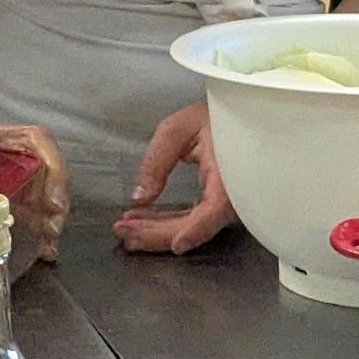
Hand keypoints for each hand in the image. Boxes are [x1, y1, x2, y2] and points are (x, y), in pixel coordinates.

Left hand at [0, 97, 68, 262]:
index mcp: (13, 138)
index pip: (42, 145)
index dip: (55, 170)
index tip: (53, 200)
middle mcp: (21, 162)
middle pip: (49, 181)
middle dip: (56, 206)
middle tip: (51, 230)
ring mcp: (15, 184)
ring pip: (42, 203)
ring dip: (48, 224)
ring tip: (46, 246)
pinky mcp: (1, 205)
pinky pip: (25, 220)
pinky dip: (35, 237)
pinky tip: (40, 253)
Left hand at [113, 102, 235, 255]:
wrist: (236, 114)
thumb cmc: (212, 116)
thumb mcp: (178, 129)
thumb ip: (156, 162)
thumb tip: (140, 197)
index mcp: (228, 173)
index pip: (216, 209)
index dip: (197, 229)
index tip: (177, 244)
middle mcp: (233, 194)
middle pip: (197, 224)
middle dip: (157, 232)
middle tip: (122, 230)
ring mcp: (226, 203)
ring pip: (192, 226)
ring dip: (157, 230)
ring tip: (126, 226)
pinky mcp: (217, 204)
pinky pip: (193, 220)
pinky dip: (168, 222)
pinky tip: (143, 219)